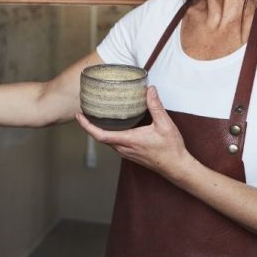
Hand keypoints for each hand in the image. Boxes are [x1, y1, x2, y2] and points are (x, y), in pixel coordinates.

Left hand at [76, 86, 196, 183]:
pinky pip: (114, 143)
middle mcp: (124, 148)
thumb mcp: (165, 125)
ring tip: (94, 116)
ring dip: (98, 130)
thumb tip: (149, 90)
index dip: (87, 126)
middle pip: (100, 137)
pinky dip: (108, 133)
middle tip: (83, 110)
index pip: (100, 135)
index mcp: (128, 140)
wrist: (177, 167)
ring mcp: (126, 153)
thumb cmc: (171, 149)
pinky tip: (111, 125)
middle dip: (89, 125)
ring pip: (107, 141)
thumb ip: (156, 106)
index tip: (79, 115)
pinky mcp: (130, 154)